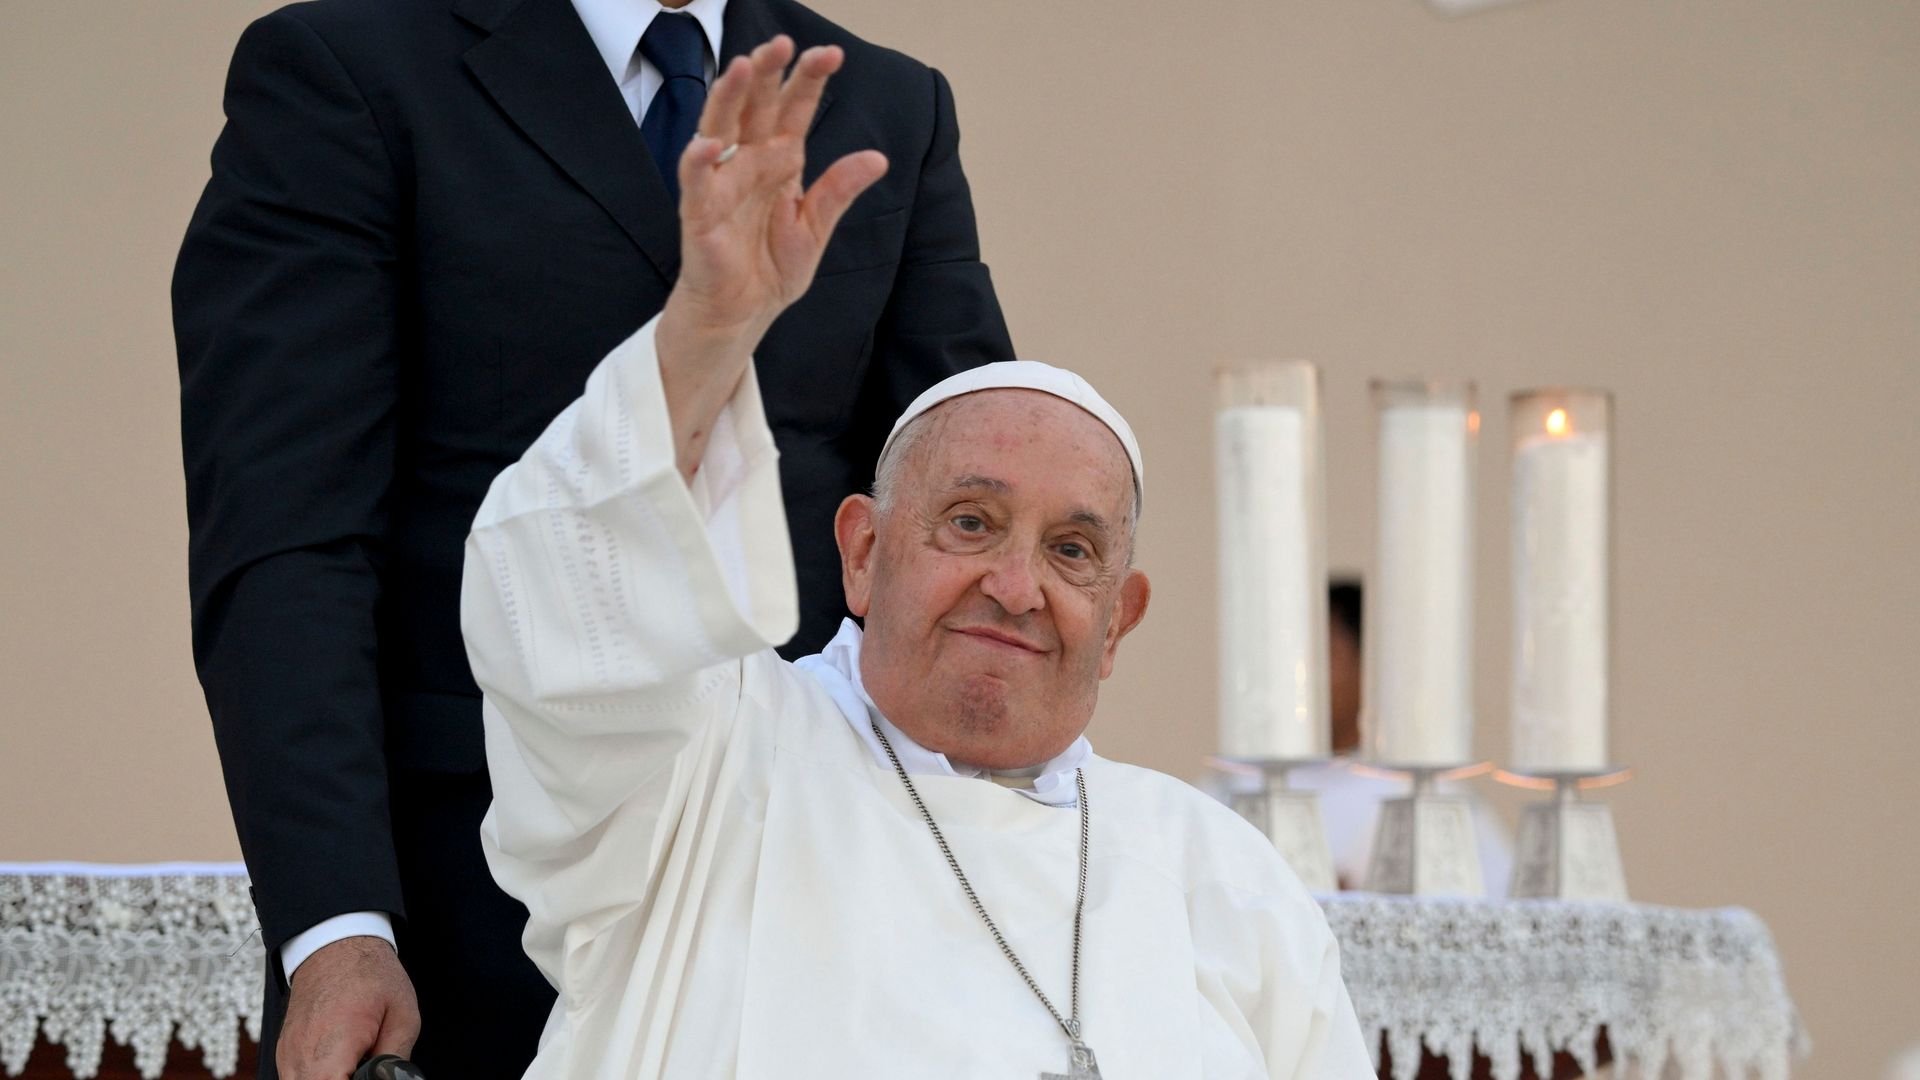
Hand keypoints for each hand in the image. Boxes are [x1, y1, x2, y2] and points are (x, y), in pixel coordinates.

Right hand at [277, 936, 418, 1079]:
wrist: (336, 944)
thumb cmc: (371, 974)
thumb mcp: (403, 1017)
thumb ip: (396, 1061)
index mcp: (332, 1047)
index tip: (369, 1071)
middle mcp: (301, 1056)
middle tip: (365, 1065)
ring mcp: (287, 1056)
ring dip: (330, 1078)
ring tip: (354, 1062)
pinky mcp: (284, 1053)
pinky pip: (297, 1077)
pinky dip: (318, 1075)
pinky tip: (340, 1061)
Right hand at [665, 35, 887, 346]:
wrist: (744, 313)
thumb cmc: (771, 266)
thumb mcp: (816, 227)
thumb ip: (839, 190)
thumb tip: (878, 158)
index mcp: (780, 160)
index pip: (794, 110)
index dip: (809, 81)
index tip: (832, 54)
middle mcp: (749, 162)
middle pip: (755, 106)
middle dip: (768, 73)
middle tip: (782, 42)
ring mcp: (722, 184)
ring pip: (720, 128)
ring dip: (729, 97)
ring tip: (743, 67)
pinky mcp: (700, 214)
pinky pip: (696, 183)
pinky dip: (699, 162)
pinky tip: (708, 144)